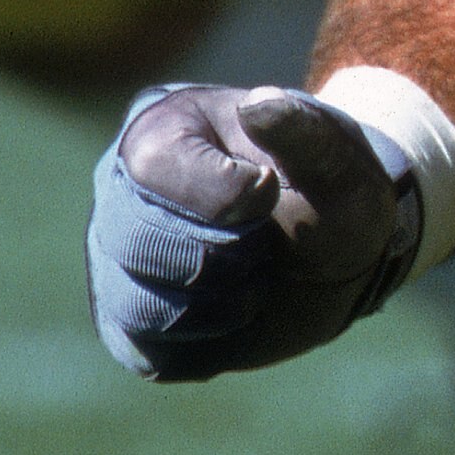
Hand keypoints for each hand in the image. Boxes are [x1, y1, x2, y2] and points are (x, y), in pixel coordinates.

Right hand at [86, 84, 419, 383]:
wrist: (334, 251)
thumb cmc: (328, 190)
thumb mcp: (337, 158)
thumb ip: (305, 131)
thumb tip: (261, 104)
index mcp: (162, 129)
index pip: (154, 166)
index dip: (225, 196)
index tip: (270, 194)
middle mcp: (121, 193)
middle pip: (137, 240)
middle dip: (225, 255)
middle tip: (267, 245)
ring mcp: (117, 258)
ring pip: (138, 304)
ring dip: (219, 305)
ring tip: (256, 279)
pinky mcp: (129, 320)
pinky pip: (149, 350)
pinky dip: (209, 344)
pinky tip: (238, 313)